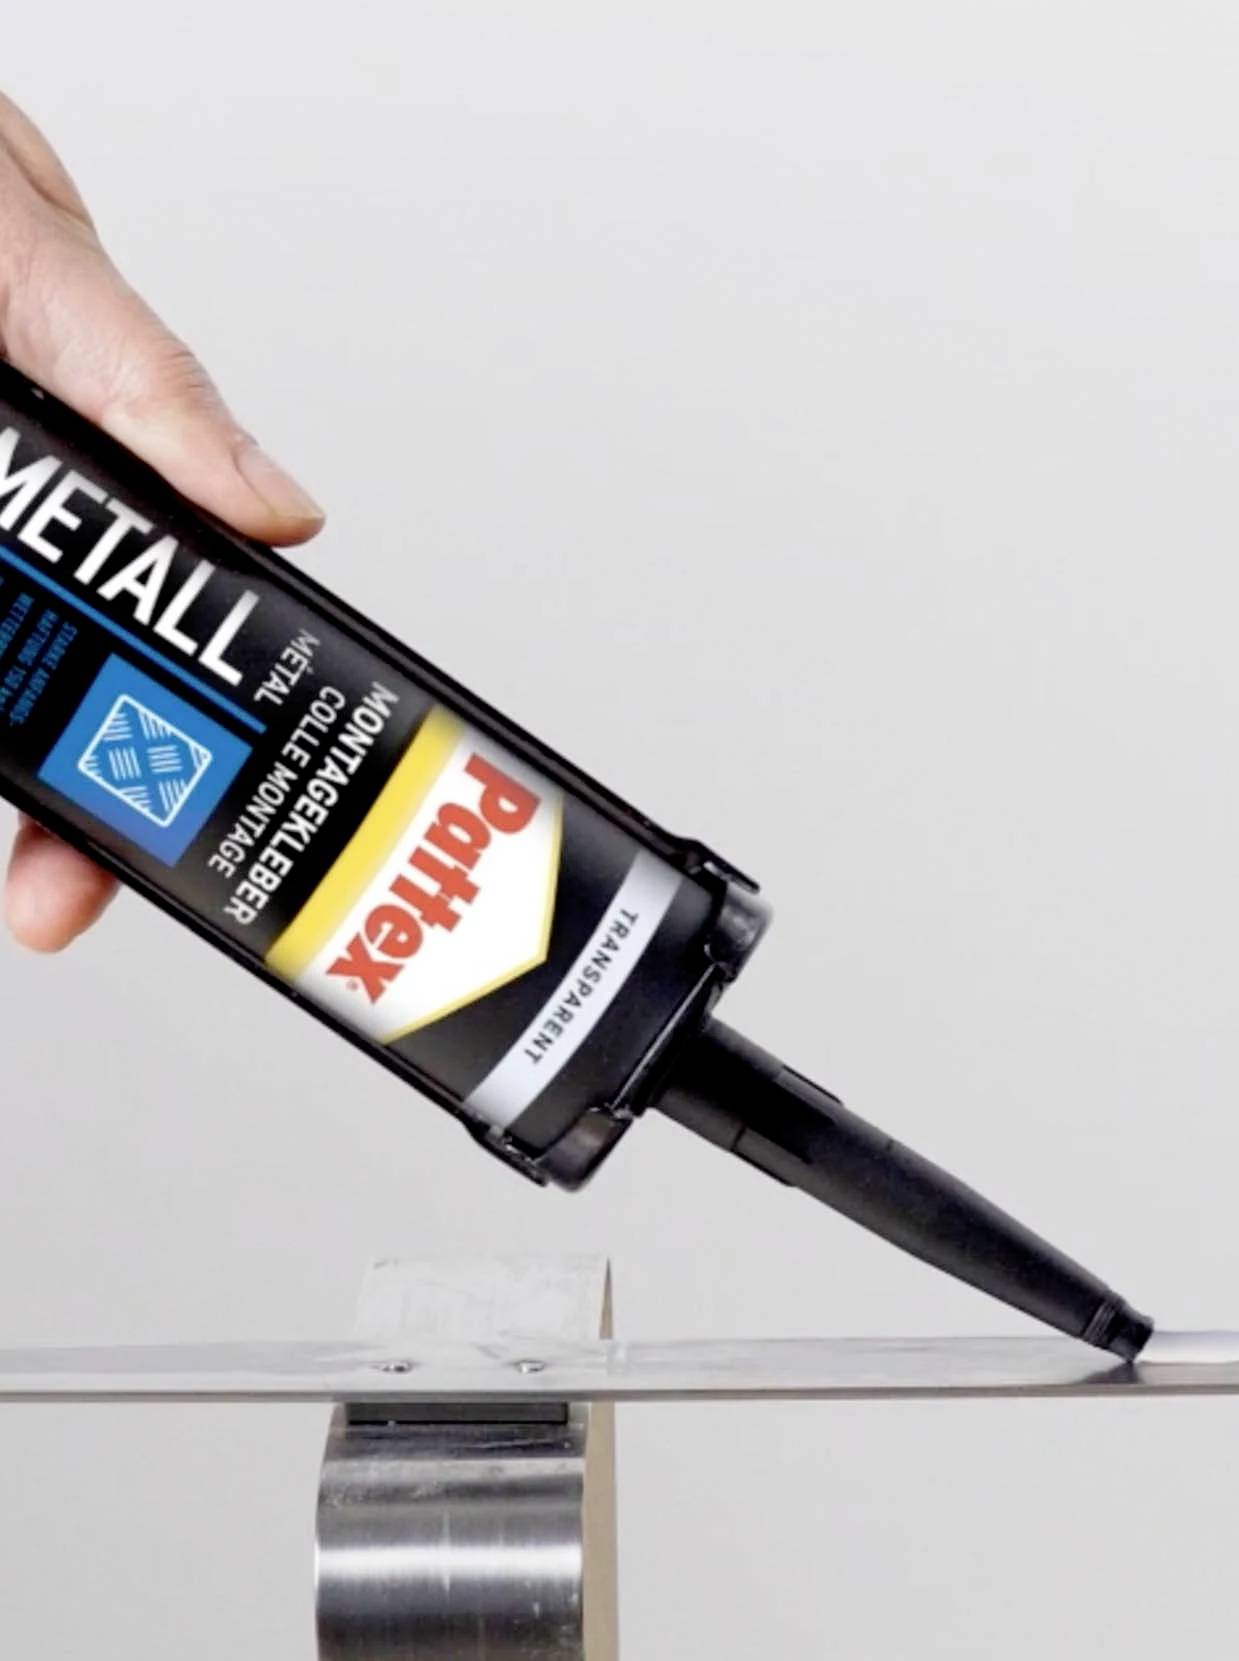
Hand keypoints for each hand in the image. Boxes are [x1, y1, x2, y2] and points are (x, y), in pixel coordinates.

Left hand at [0, 93, 320, 952]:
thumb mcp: (34, 248)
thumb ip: (149, 377)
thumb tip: (275, 509)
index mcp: (73, 470)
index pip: (150, 634)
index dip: (170, 750)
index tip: (179, 835)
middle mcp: (8, 525)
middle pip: (58, 705)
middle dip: (73, 820)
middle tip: (59, 898)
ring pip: (1, 697)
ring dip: (10, 779)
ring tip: (21, 873)